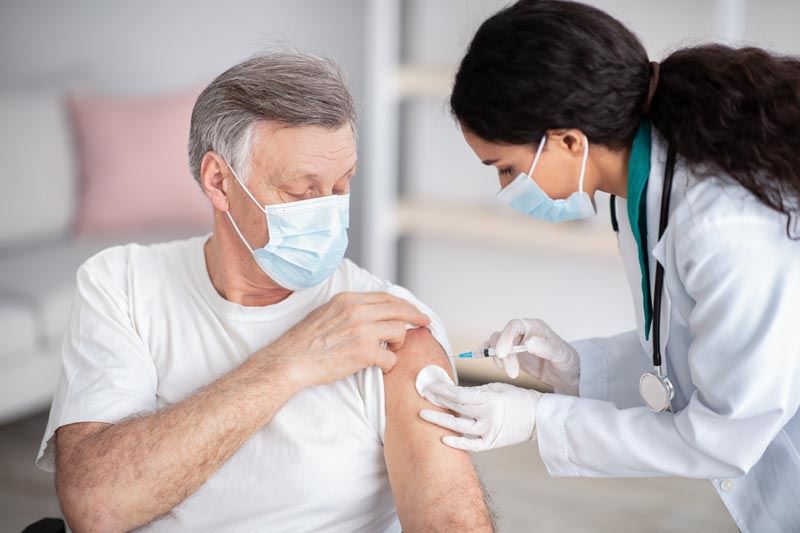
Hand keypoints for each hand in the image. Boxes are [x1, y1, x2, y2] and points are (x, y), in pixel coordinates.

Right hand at [263, 292, 429, 388]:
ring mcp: (361, 331)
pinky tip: (379, 365)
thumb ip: (350, 310)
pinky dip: (389, 363)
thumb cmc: (305, 342)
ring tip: (388, 349)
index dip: (404, 304)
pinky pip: (391, 357)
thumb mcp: (327, 312)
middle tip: (424, 323)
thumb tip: (371, 313)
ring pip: (399, 331)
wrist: (290, 361)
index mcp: (348, 300)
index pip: (386, 297)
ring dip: (398, 343)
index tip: (414, 311)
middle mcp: (357, 311)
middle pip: (399, 310)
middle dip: (415, 317)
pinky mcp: (364, 352)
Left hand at [418, 379, 540, 451]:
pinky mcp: (492, 443)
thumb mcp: (497, 388)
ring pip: (459, 426)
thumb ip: (474, 391)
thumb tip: (451, 391)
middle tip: (423, 395)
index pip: (459, 394)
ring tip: (424, 414)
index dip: (442, 390)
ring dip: (440, 420)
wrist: (538, 418)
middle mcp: (489, 416)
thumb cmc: (518, 399)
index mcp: (491, 399)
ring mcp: (490, 432)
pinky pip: (471, 445)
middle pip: (456, 408)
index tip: (430, 385)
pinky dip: (457, 442)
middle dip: (437, 401)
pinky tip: (443, 438)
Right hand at [486, 318, 579, 395]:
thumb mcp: (560, 355)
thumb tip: (528, 342)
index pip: (514, 325)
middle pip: (502, 336)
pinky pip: (494, 351)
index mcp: (534, 327)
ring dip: (498, 359)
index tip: (503, 353)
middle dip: (503, 354)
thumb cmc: (567, 361)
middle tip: (511, 372)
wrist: (567, 375)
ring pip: (496, 345)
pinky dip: (484, 352)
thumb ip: (545, 348)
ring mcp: (515, 344)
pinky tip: (476, 355)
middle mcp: (522, 333)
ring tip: (510, 373)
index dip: (506, 337)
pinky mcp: (511, 355)